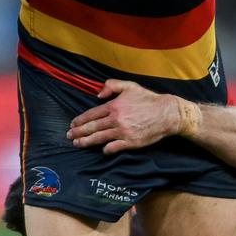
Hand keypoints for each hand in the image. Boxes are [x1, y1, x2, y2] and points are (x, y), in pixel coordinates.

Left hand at [67, 79, 183, 153]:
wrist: (167, 113)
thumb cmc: (148, 99)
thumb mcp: (130, 86)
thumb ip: (112, 86)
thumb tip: (98, 94)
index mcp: (114, 106)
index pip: (92, 114)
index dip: (80, 119)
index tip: (73, 123)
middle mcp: (116, 120)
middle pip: (92, 127)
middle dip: (78, 132)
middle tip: (69, 135)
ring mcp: (123, 132)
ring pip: (99, 138)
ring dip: (86, 142)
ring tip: (77, 144)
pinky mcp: (131, 142)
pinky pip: (114, 147)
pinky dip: (106, 149)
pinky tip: (102, 150)